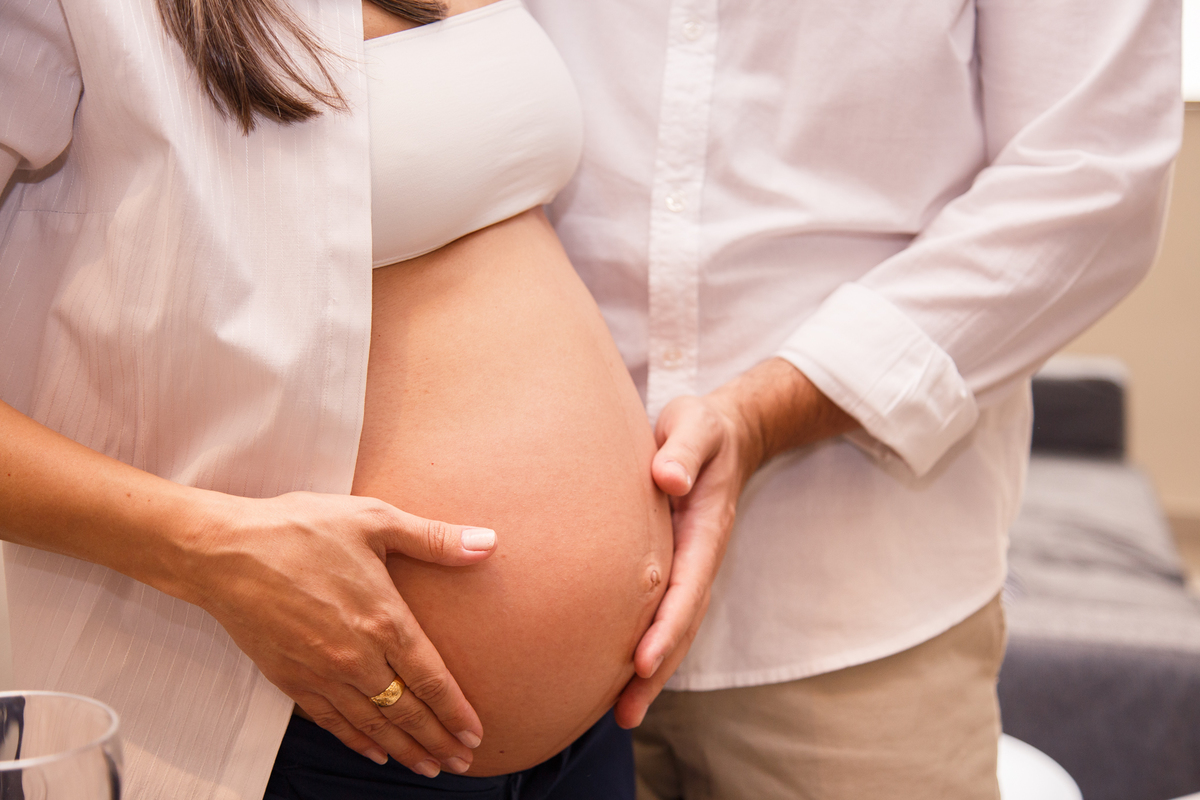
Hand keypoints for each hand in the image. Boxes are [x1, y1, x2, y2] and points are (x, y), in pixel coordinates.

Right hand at [177, 490, 495, 776]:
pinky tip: (374, 751)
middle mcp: (355, 655)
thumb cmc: (299, 528)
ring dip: (403, 749)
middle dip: (437, 740)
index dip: (455, 710)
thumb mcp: (374, 519)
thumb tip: (487, 543)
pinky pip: (330, 721)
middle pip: (406, 711)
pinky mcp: (290, 678)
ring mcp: (320, 671)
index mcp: (382, 618)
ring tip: (428, 768)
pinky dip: (356, 740)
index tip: (476, 733)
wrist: (224, 551)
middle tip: (462, 761)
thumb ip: (434, 538)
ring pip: (371, 723)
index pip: (430, 678)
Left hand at [614, 358, 856, 727]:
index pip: (688, 587)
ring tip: (622, 715)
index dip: (667, 627)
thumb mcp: (696, 425)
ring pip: (673, 627)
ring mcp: (688, 565)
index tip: (644, 662)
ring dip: (651, 673)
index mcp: (705, 530)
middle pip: (682, 624)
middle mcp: (699, 557)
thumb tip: (667, 478)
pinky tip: (617, 675)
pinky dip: (645, 647)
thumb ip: (683, 450)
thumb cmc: (703, 428)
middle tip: (627, 713)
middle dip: (658, 672)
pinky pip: (661, 612)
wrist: (722, 433)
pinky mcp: (672, 565)